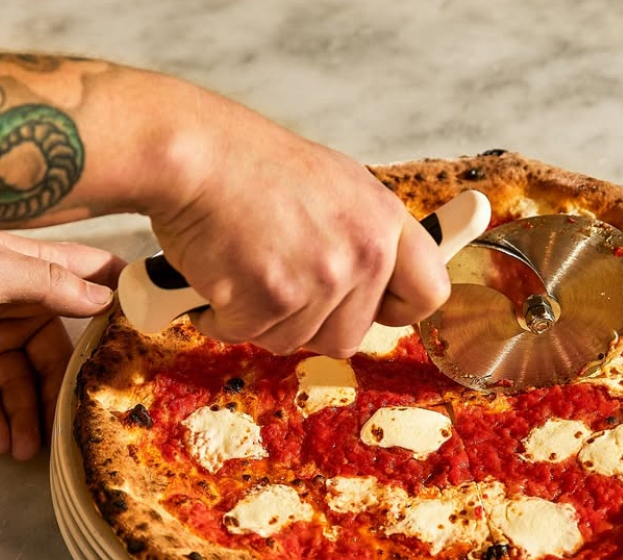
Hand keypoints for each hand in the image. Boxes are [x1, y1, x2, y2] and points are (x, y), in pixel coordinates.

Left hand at [0, 231, 123, 459]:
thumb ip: (54, 288)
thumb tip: (109, 299)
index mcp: (36, 275)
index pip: (95, 282)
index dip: (125, 304)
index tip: (156, 336)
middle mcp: (20, 309)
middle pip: (60, 356)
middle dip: (68, 392)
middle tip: (85, 426)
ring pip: (22, 387)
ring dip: (27, 419)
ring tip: (29, 451)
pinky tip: (1, 445)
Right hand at [148, 92, 450, 357]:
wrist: (194, 155)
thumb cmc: (249, 165)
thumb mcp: (332, 185)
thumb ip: (359, 235)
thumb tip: (370, 282)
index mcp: (383, 222)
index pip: (429, 292)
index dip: (397, 310)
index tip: (374, 308)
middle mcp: (363, 253)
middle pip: (349, 337)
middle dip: (309, 323)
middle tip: (277, 281)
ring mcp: (320, 278)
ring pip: (294, 341)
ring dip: (261, 318)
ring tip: (242, 266)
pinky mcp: (272, 298)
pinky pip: (247, 335)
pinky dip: (222, 316)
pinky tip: (216, 273)